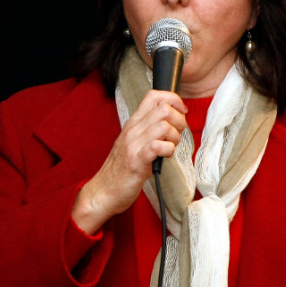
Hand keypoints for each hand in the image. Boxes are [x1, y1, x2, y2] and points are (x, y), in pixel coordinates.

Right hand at [72, 90, 186, 234]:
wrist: (104, 190)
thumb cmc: (123, 168)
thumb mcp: (135, 141)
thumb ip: (150, 128)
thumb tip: (173, 119)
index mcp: (133, 122)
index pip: (154, 95)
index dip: (173, 99)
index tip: (181, 112)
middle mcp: (133, 129)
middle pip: (163, 108)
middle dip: (179, 120)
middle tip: (177, 134)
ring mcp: (134, 144)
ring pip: (164, 126)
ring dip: (175, 136)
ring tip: (170, 147)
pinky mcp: (137, 160)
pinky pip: (158, 146)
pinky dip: (168, 150)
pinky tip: (164, 156)